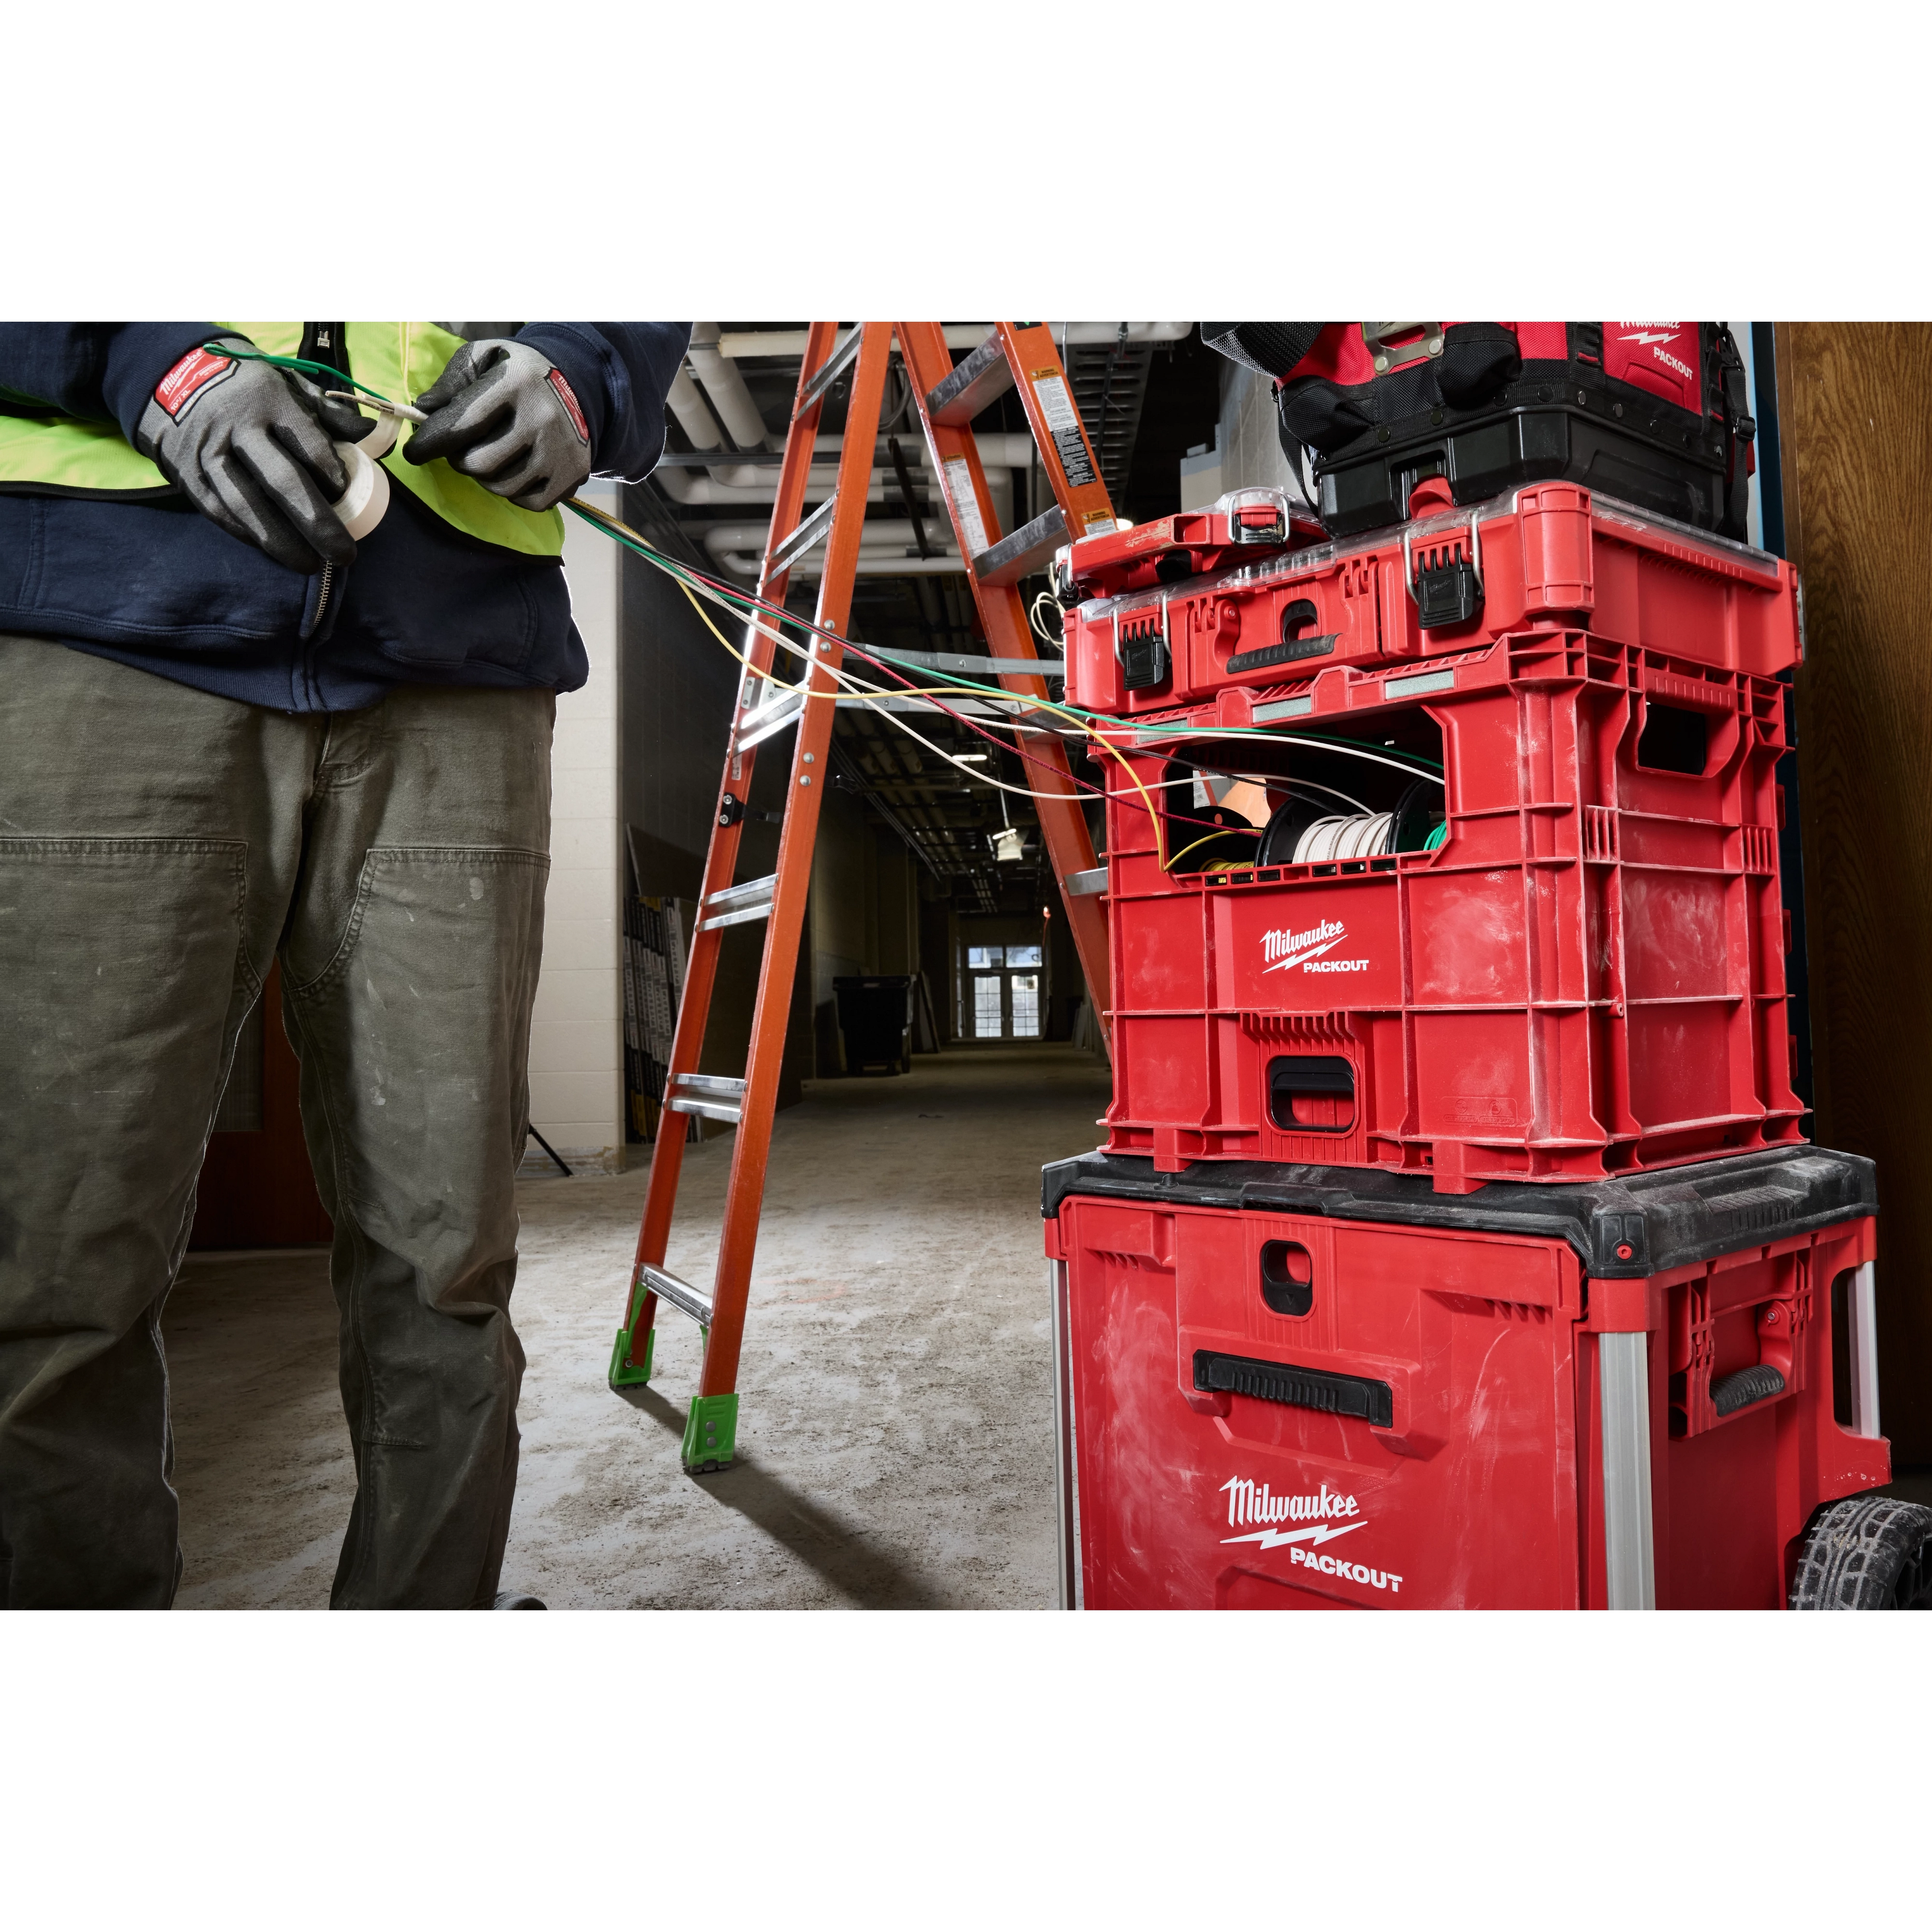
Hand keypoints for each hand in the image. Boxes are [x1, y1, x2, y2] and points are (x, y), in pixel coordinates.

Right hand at [134, 339, 358, 573]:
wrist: (172, 376)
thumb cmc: (248, 387)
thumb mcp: (288, 384)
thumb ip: (329, 412)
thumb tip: (372, 434)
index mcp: (270, 400)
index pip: (308, 445)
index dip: (332, 476)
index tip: (347, 495)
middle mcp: (238, 427)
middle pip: (282, 481)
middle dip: (317, 523)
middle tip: (344, 554)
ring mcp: (209, 452)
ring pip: (247, 504)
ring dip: (280, 541)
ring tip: (309, 565)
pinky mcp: (187, 473)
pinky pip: (219, 511)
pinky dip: (247, 534)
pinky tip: (271, 550)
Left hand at [404, 339, 591, 510]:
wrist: (578, 386)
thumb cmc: (520, 373)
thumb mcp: (484, 358)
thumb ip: (451, 381)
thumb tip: (425, 413)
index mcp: (515, 383)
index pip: (460, 425)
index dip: (429, 443)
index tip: (414, 453)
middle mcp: (541, 419)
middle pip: (478, 464)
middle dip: (460, 460)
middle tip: (462, 449)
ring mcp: (559, 451)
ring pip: (500, 487)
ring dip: (486, 477)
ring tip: (491, 456)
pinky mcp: (572, 476)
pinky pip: (527, 501)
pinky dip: (514, 490)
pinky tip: (516, 469)